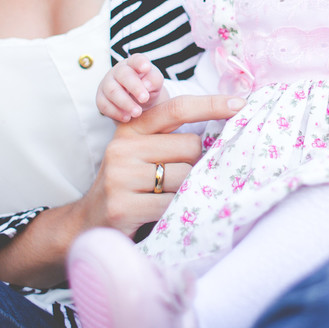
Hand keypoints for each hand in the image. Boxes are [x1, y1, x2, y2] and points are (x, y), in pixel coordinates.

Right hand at [0, 93, 242, 287]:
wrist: (87, 224)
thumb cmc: (128, 186)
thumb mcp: (141, 153)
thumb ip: (170, 139)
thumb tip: (221, 132)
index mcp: (131, 129)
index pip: (176, 108)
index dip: (211, 104)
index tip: (241, 104)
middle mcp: (123, 147)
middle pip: (190, 146)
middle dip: (195, 164)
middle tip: (179, 180)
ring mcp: (121, 177)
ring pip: (186, 176)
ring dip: (188, 190)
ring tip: (169, 198)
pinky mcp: (123, 206)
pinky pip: (173, 204)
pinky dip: (178, 211)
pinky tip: (165, 214)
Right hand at [97, 53, 167, 121]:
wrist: (136, 101)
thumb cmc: (147, 88)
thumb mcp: (156, 83)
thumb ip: (154, 80)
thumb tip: (147, 85)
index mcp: (134, 64)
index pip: (136, 59)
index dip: (140, 62)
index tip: (146, 68)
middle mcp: (118, 71)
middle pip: (123, 75)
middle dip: (134, 87)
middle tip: (144, 98)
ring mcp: (107, 84)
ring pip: (112, 91)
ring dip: (125, 103)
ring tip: (137, 113)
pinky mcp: (101, 98)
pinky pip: (104, 105)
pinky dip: (115, 112)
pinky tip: (127, 118)